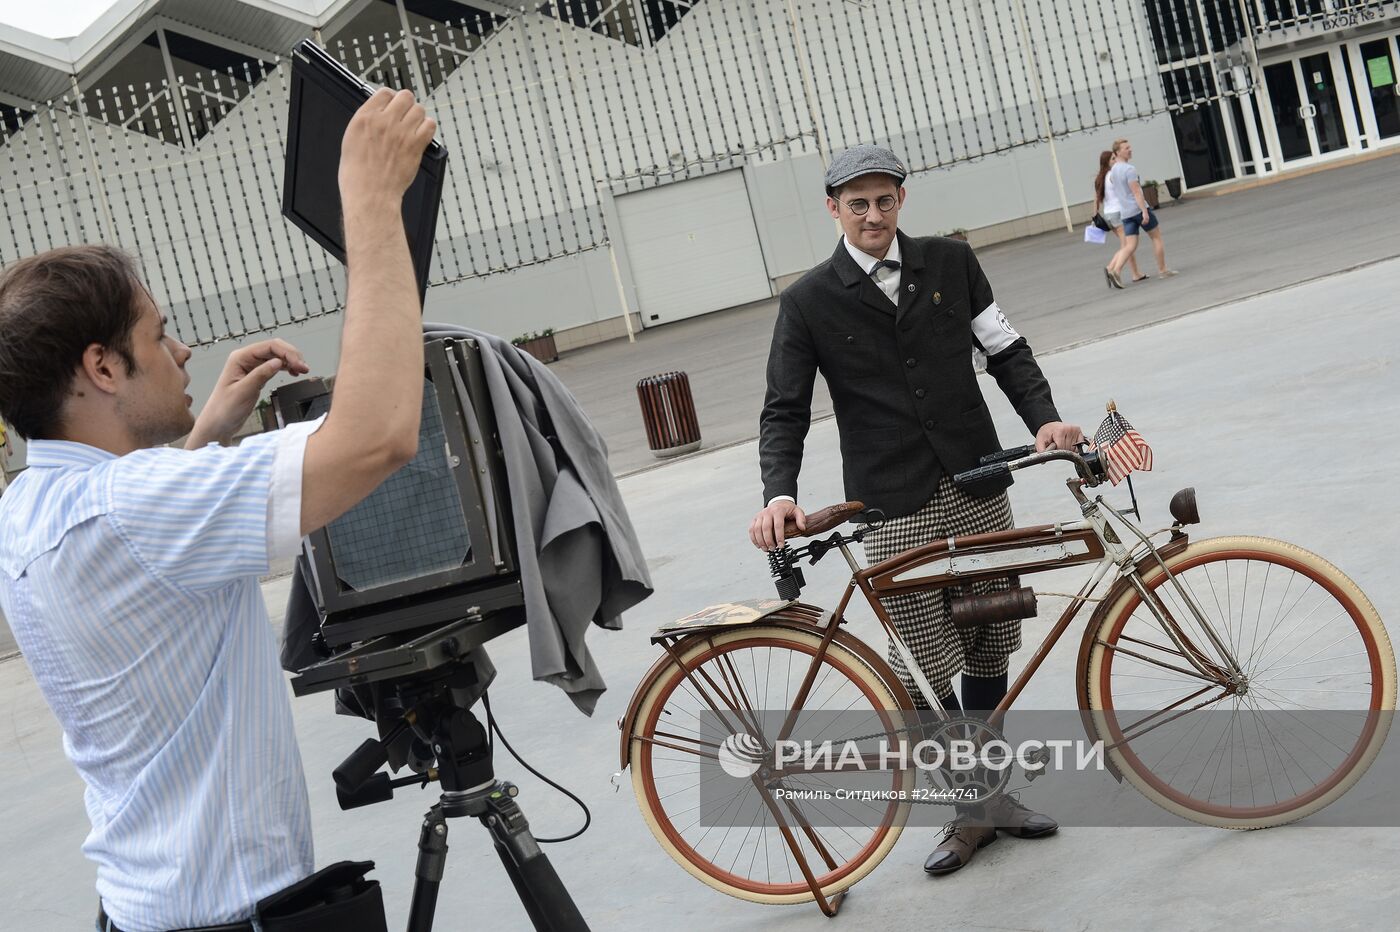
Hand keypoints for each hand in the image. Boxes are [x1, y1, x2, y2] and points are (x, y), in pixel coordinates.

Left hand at [188, 339, 309, 447]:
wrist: (218, 424)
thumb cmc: (224, 409)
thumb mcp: (244, 391)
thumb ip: (261, 375)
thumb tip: (278, 362)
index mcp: (239, 358)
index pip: (269, 346)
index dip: (287, 353)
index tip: (299, 364)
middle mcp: (245, 359)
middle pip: (274, 348)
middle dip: (291, 355)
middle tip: (304, 367)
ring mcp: (251, 367)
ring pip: (276, 356)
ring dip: (291, 361)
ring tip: (302, 370)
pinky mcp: (256, 375)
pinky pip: (274, 366)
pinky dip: (286, 367)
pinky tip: (293, 372)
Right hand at [338, 88, 437, 212]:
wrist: (370, 194)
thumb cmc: (358, 174)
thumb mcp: (351, 140)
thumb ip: (366, 123)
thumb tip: (376, 114)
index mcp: (365, 118)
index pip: (384, 92)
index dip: (391, 98)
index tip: (393, 105)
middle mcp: (384, 122)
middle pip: (405, 96)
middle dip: (406, 104)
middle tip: (405, 115)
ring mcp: (401, 133)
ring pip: (419, 109)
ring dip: (418, 116)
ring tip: (413, 127)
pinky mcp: (415, 145)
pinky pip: (430, 125)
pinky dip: (428, 128)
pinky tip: (421, 135)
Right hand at [750, 500, 805, 550]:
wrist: (779, 502)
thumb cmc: (788, 509)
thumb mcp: (798, 512)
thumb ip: (801, 519)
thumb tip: (801, 528)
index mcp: (778, 511)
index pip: (778, 525)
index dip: (779, 537)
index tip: (781, 546)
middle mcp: (767, 512)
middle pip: (765, 528)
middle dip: (769, 541)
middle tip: (773, 549)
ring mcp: (760, 515)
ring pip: (756, 529)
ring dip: (760, 541)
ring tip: (766, 549)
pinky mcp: (755, 519)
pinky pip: (751, 529)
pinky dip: (753, 539)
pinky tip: (758, 545)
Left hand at [1035, 421, 1084, 452]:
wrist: (1050, 426)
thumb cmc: (1046, 433)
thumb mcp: (1040, 440)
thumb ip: (1041, 450)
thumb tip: (1043, 461)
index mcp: (1059, 430)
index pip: (1061, 448)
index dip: (1057, 450)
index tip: (1054, 446)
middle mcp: (1069, 429)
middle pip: (1068, 449)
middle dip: (1062, 450)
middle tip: (1057, 444)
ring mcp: (1075, 430)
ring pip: (1074, 449)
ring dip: (1068, 449)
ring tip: (1062, 442)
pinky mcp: (1079, 432)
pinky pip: (1079, 446)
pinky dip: (1074, 447)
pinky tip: (1068, 443)